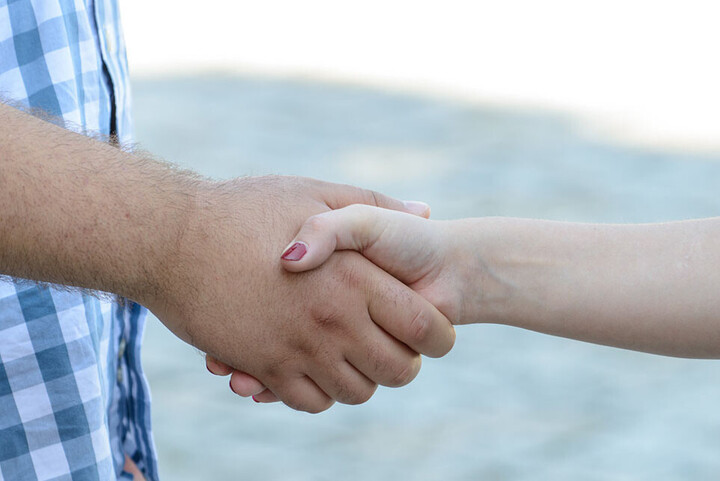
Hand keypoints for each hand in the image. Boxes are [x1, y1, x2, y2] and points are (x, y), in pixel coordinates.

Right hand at [146, 177, 455, 412]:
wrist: (170, 236)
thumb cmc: (243, 209)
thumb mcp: (314, 193)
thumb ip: (374, 205)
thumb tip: (425, 212)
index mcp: (354, 277)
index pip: (425, 327)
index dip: (438, 335)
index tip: (430, 332)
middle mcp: (333, 320)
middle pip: (398, 371)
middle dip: (403, 364)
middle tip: (388, 345)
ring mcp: (298, 349)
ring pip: (356, 392)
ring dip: (361, 379)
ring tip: (351, 355)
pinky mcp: (264, 367)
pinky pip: (310, 402)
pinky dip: (319, 392)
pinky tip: (313, 366)